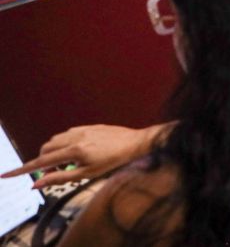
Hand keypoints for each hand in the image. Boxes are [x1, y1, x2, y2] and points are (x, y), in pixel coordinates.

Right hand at [2, 124, 159, 187]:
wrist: (135, 143)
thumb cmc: (114, 161)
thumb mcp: (87, 175)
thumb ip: (60, 178)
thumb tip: (37, 184)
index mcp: (73, 150)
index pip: (41, 162)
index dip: (22, 170)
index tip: (6, 175)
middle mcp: (74, 137)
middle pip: (45, 150)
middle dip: (44, 162)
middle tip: (57, 172)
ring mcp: (81, 129)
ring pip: (55, 141)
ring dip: (53, 152)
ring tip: (69, 163)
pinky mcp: (87, 126)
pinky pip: (67, 134)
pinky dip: (64, 144)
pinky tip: (77, 151)